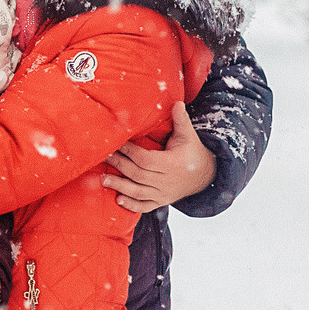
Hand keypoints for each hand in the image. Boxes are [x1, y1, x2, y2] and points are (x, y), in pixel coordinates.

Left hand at [100, 102, 215, 211]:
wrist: (205, 177)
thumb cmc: (193, 153)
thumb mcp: (189, 136)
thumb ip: (181, 121)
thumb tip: (177, 103)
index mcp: (173, 164)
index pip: (146, 159)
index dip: (130, 152)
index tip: (116, 143)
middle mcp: (167, 181)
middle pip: (139, 174)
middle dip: (120, 165)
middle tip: (103, 157)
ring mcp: (164, 194)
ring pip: (139, 192)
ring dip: (120, 186)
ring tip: (104, 179)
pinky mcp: (161, 202)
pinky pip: (145, 206)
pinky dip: (132, 205)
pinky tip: (118, 200)